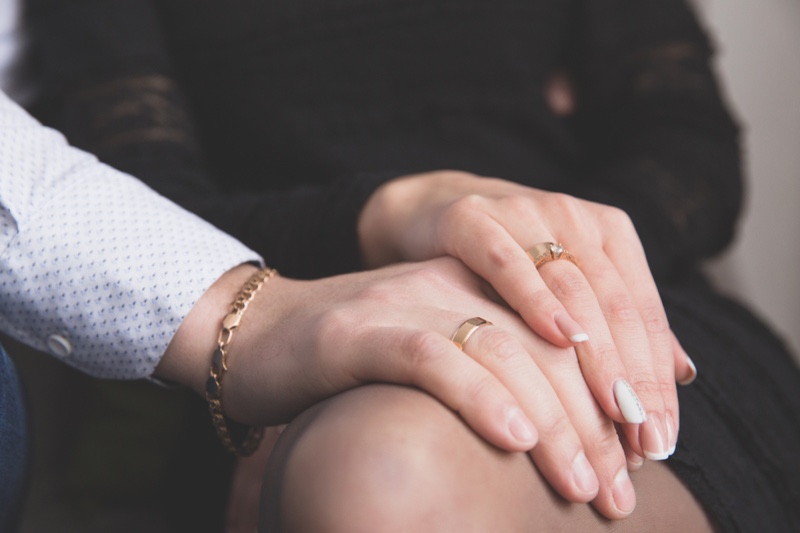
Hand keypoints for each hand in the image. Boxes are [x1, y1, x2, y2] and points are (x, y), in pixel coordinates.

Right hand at [159, 259, 632, 516]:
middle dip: (592, 422)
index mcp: (471, 287)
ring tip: (585, 484)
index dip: (606, 396)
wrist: (252, 339)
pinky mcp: (356, 330)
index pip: (560, 334)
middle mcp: (444, 284)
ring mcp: (400, 302)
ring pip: (498, 350)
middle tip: (618, 493)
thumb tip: (553, 430)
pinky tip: (517, 439)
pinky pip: (431, 358)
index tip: (633, 462)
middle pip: (543, 344)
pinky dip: (480, 397)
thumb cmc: (346, 367)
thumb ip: (488, 374)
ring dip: (554, 422)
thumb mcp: (430, 362)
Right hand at [359, 171, 695, 461]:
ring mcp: (521, 212)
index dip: (656, 377)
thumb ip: (618, 325)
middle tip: (643, 442)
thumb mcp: (565, 289)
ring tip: (612, 412)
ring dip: (595, 354)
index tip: (661, 438)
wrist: (431, 215)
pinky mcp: (471, 218)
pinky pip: (506, 263)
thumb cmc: (504, 267)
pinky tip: (558, 341)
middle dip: (633, 378)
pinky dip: (535, 299)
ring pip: (571, 287)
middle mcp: (571, 216)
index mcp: (606, 232)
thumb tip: (682, 373)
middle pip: (614, 304)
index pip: (642, 312)